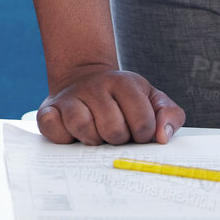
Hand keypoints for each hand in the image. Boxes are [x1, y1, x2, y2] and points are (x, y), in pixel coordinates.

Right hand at [36, 62, 184, 145]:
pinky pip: (53, 128)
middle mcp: (95, 86)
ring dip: (93, 140)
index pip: (143, 123)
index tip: (137, 132)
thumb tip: (162, 137)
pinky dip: (62, 137)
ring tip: (96, 135)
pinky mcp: (48, 110)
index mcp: (124, 83)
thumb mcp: (152, 99)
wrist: (85, 80)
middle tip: (115, 134)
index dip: (143, 135)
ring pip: (83, 127)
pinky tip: (72, 134)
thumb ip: (170, 115)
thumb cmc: (123, 99)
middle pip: (114, 129)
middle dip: (118, 139)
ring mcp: (70, 97)